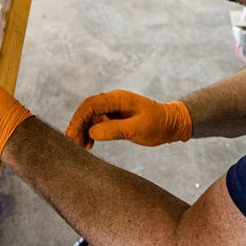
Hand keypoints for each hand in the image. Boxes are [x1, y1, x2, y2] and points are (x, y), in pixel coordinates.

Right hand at [66, 90, 190, 149]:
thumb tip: (92, 132)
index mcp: (118, 99)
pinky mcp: (116, 116)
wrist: (173, 124)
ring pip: (91, 116)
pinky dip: (91, 132)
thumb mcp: (137, 129)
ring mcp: (114, 108)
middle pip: (88, 109)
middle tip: (72, 143)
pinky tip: (89, 144)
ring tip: (81, 146)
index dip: (78, 119)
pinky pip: (98, 121)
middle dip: (77, 125)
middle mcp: (114, 100)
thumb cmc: (158, 125)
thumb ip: (114, 129)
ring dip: (83, 130)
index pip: (91, 105)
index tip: (72, 135)